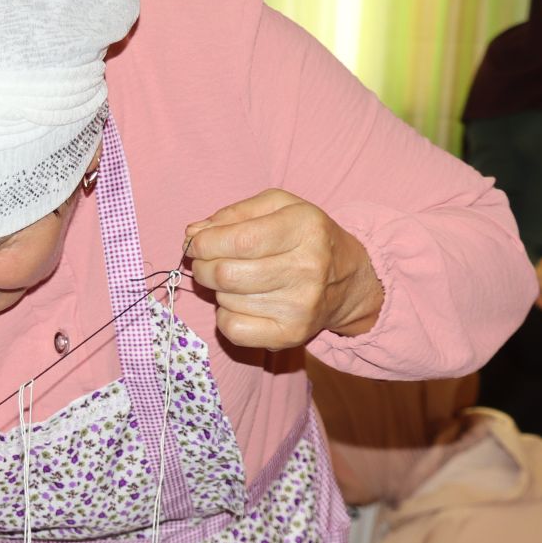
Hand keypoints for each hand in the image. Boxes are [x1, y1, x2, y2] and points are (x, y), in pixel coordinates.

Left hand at [184, 189, 384, 349]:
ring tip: (238, 280)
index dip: (204, 243)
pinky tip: (242, 303)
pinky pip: (232, 328)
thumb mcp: (279, 207)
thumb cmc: (304, 237)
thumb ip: (233, 214)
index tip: (195, 244)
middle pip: (225, 274)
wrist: (348, 281)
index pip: (239, 240)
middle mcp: (306, 268)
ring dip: (219, 289)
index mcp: (304, 228)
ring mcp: (300, 306)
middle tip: (206, 262)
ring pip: (225, 300)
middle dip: (203, 267)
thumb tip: (192, 234)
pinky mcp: (290, 335)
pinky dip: (225, 315)